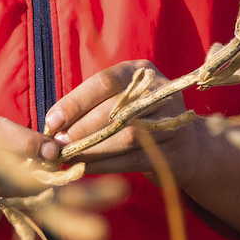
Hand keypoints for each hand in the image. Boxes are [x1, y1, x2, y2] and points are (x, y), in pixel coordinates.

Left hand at [44, 60, 208, 179]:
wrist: (186, 144)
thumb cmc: (139, 118)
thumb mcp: (119, 99)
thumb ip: (90, 106)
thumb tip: (53, 124)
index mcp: (141, 71)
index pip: (104, 81)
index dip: (76, 102)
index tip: (52, 121)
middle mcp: (161, 90)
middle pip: (115, 109)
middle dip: (81, 129)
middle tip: (58, 145)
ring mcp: (172, 121)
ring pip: (125, 136)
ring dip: (92, 149)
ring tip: (68, 157)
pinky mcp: (174, 152)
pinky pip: (133, 159)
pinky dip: (105, 165)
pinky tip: (86, 168)